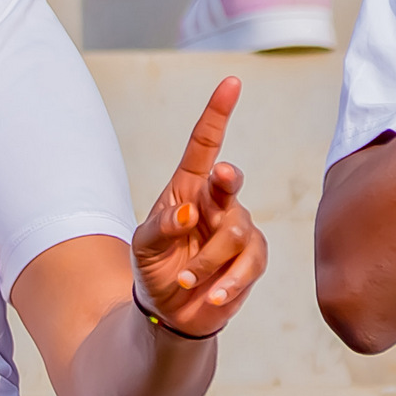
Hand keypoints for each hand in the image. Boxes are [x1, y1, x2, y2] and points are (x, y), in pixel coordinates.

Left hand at [129, 79, 266, 338]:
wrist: (170, 311)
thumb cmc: (155, 268)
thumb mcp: (144, 246)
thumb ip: (161, 227)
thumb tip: (188, 213)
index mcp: (187, 189)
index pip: (204, 145)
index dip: (218, 113)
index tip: (231, 83)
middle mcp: (216, 203)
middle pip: (230, 182)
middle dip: (228, 179)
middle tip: (223, 177)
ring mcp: (236, 230)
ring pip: (235, 231)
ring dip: (207, 261)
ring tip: (186, 280)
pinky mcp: (251, 258)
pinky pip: (249, 262)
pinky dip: (228, 282)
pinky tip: (212, 295)